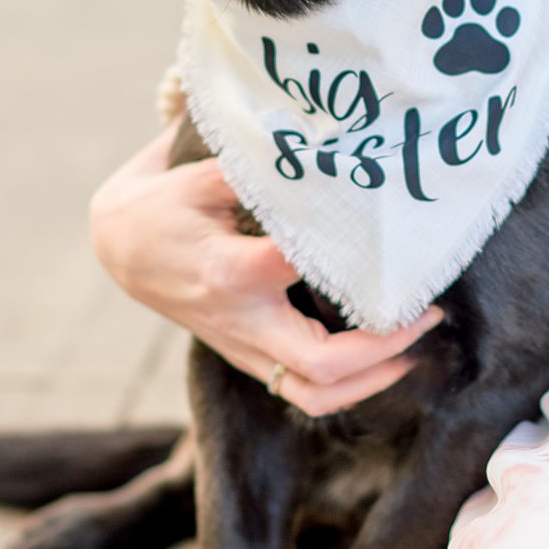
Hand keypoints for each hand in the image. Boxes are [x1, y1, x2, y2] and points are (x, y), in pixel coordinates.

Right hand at [88, 125, 443, 415]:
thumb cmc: (165, 204)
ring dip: (373, 379)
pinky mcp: (247, 356)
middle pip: (322, 363)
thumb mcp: (202, 172)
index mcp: (230, 271)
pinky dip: (350, 384)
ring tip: (415, 346)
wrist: (119, 247)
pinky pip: (303, 391)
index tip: (396, 232)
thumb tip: (332, 155)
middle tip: (429, 310)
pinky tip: (385, 358)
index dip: (355, 255)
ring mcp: (243, 346)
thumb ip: (264, 171)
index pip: (303, 269)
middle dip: (386, 345)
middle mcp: (240, 320)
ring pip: (315, 393)